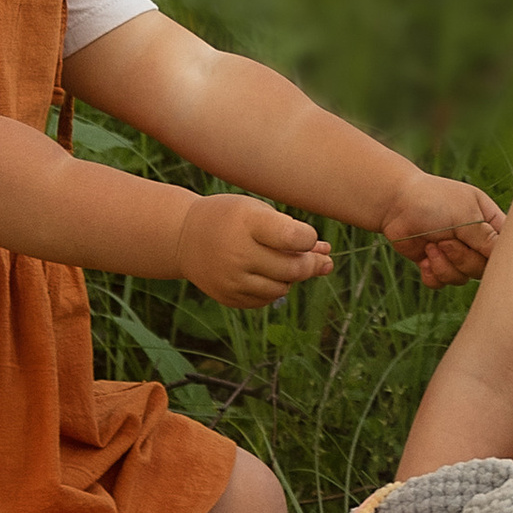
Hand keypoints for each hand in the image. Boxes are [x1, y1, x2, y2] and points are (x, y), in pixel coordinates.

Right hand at [177, 192, 333, 306]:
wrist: (184, 236)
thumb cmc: (231, 219)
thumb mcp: (258, 212)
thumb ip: (292, 231)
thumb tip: (328, 256)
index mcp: (248, 223)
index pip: (295, 238)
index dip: (309, 239)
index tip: (307, 236)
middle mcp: (238, 253)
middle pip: (293, 269)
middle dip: (310, 264)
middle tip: (317, 258)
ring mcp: (231, 279)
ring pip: (281, 289)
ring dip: (290, 277)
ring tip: (284, 262)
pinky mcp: (228, 297)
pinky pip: (264, 300)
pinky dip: (271, 289)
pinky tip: (265, 273)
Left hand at [381, 167, 506, 287]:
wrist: (394, 203)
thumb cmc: (433, 200)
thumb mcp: (466, 215)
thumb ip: (487, 238)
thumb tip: (508, 258)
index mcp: (489, 222)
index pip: (507, 248)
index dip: (498, 257)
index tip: (481, 252)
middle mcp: (476, 240)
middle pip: (484, 269)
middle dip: (462, 258)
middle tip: (445, 241)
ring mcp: (456, 254)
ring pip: (463, 278)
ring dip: (444, 265)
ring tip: (430, 245)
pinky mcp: (436, 264)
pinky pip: (443, 283)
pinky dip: (432, 273)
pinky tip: (423, 257)